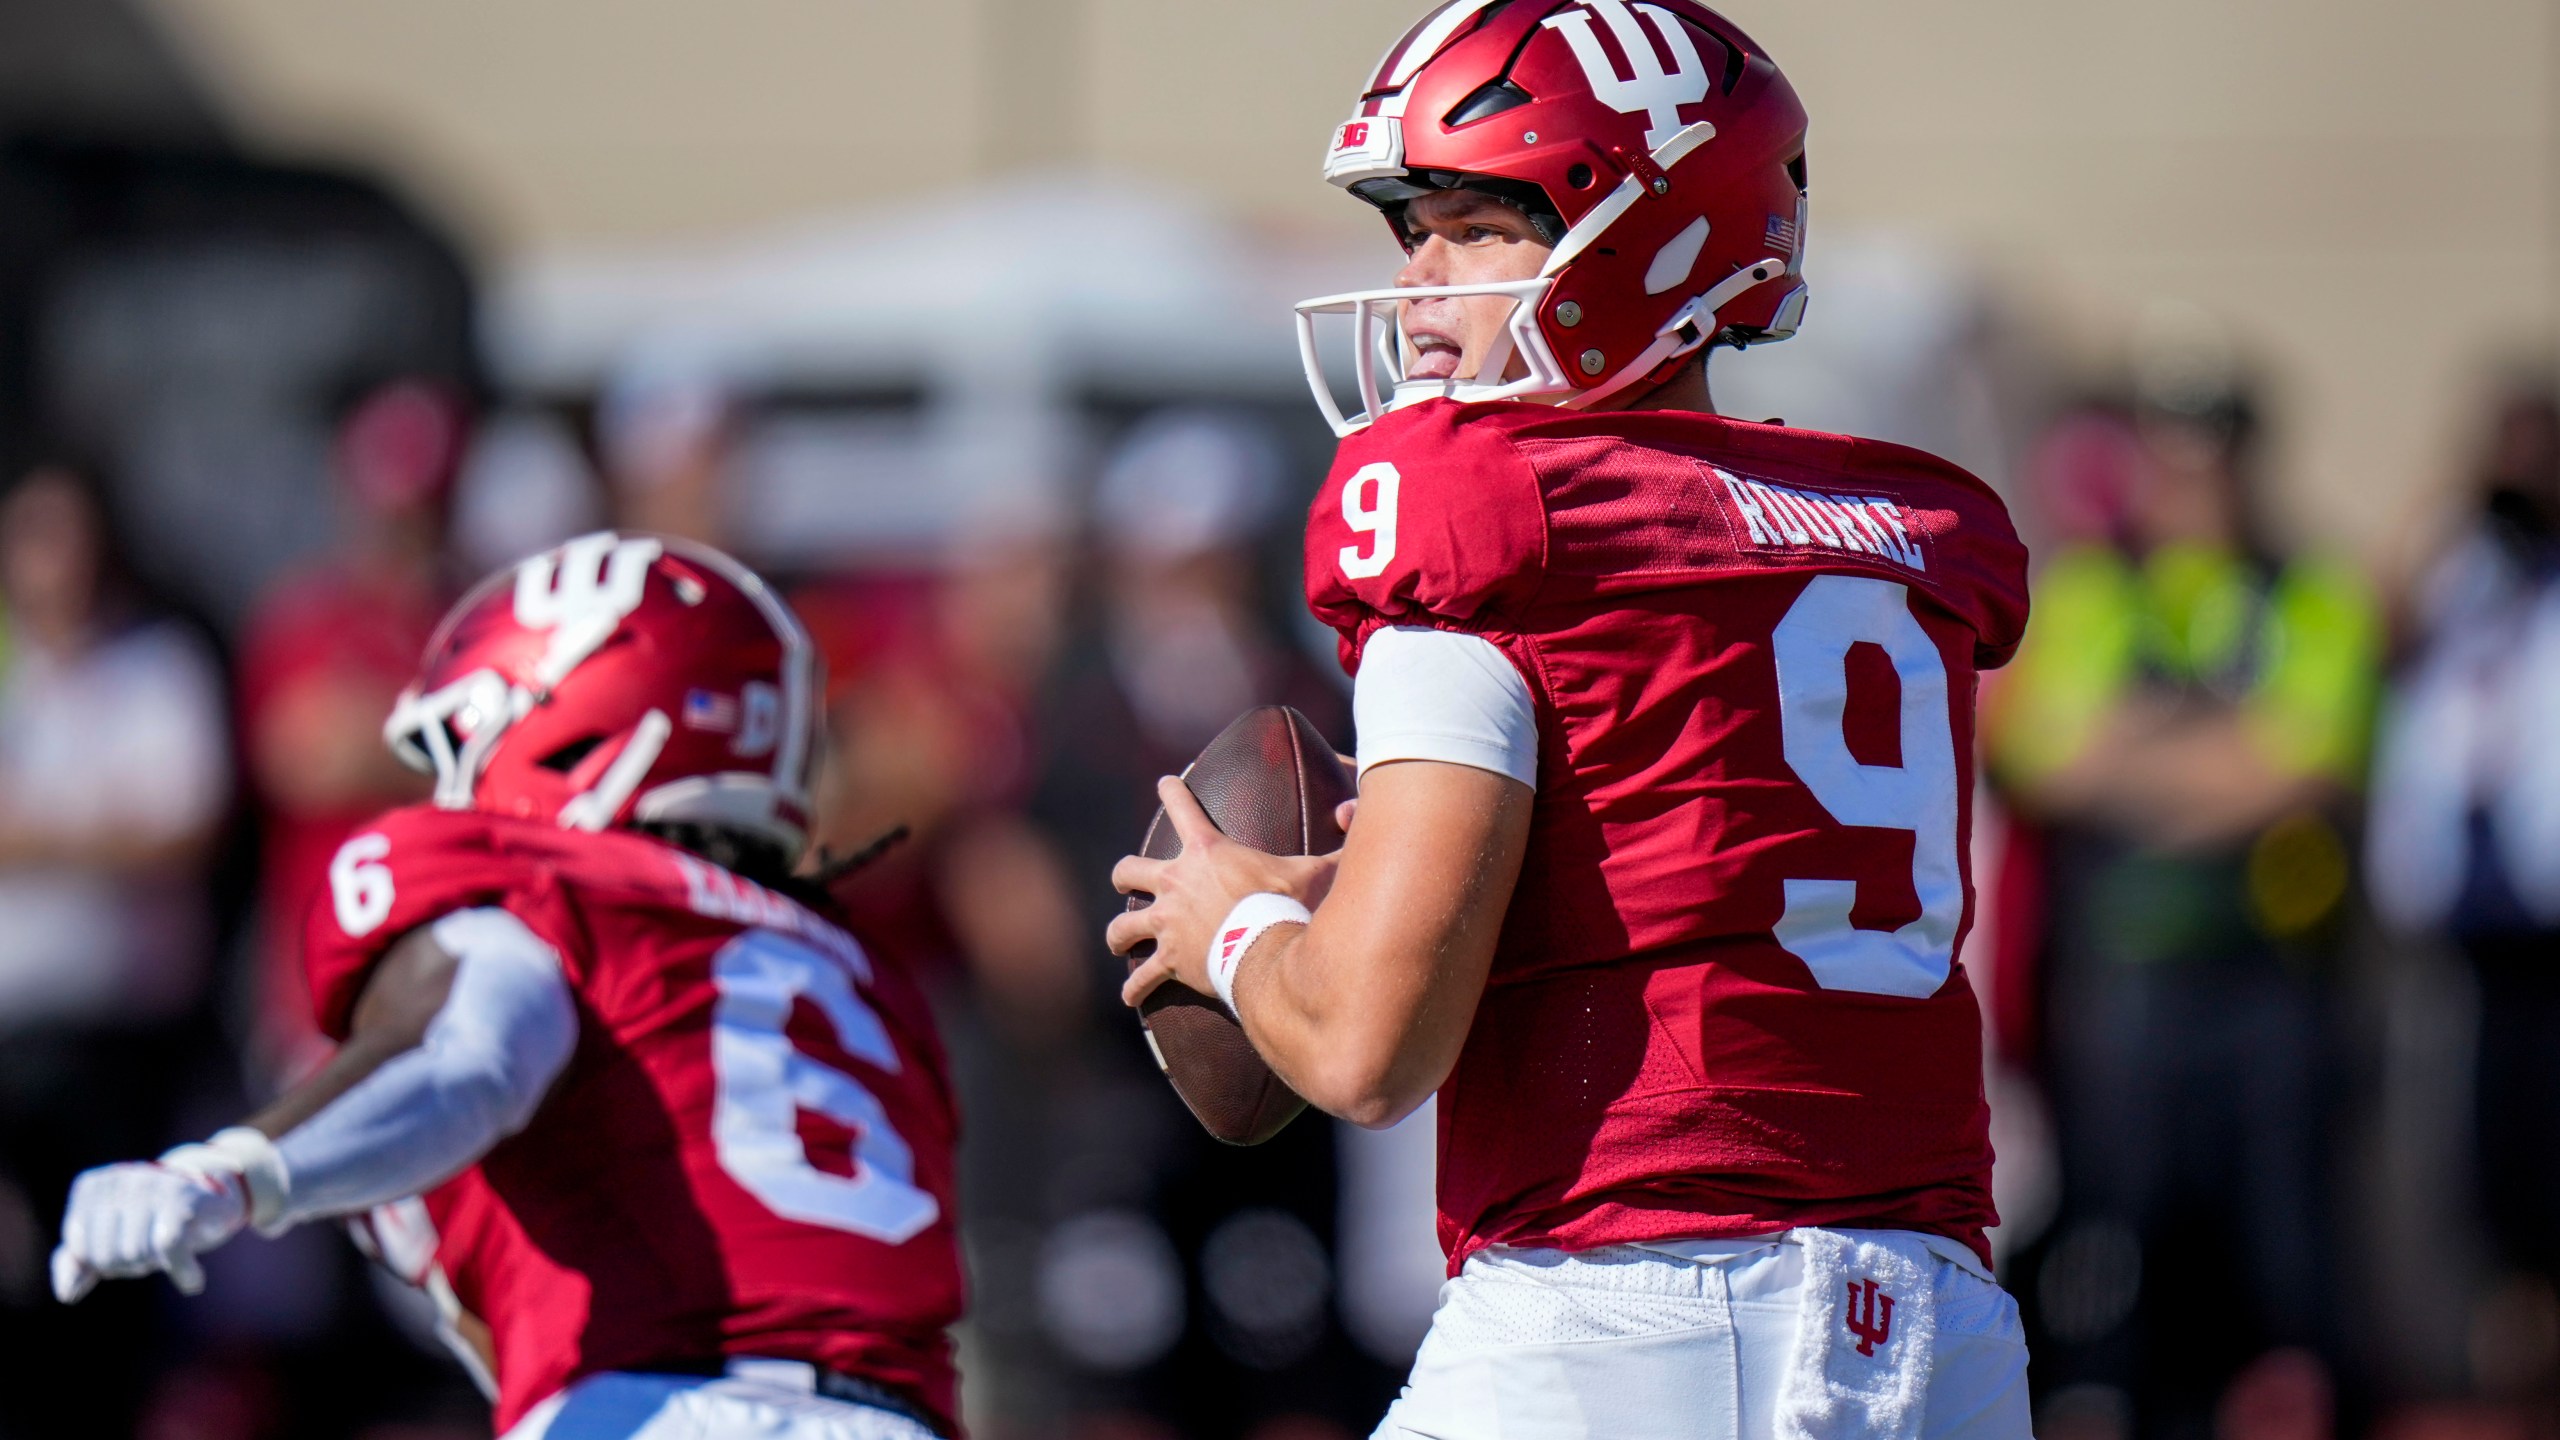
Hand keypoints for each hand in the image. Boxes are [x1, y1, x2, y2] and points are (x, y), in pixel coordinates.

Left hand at [51, 1156, 247, 1302]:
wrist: (214, 1195)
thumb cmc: (153, 1219)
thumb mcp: (110, 1237)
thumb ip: (78, 1262)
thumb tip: (68, 1293)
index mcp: (94, 1187)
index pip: (82, 1250)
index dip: (105, 1260)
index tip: (128, 1242)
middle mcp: (123, 1179)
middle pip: (107, 1256)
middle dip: (130, 1264)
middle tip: (152, 1247)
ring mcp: (154, 1185)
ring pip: (136, 1254)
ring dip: (156, 1264)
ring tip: (173, 1249)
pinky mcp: (185, 1198)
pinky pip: (170, 1247)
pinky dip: (183, 1272)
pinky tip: (192, 1282)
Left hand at [1108, 776, 1343, 1008]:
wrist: (1267, 951)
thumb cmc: (1289, 906)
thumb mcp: (1315, 871)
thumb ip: (1338, 844)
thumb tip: (1362, 814)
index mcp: (1206, 852)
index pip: (1182, 807)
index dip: (1172, 791)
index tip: (1165, 783)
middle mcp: (1175, 883)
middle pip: (1128, 870)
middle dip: (1124, 876)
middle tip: (1126, 880)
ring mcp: (1167, 923)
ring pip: (1122, 926)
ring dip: (1120, 933)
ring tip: (1120, 940)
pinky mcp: (1169, 960)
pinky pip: (1142, 977)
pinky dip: (1135, 988)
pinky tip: (1130, 998)